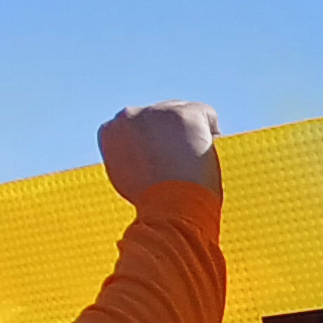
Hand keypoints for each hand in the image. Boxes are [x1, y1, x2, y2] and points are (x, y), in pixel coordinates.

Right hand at [98, 103, 220, 202]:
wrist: (167, 209)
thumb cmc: (153, 205)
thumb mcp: (128, 179)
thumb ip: (132, 159)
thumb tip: (147, 155)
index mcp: (111, 131)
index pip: (134, 125)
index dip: (151, 143)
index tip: (161, 161)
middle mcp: (129, 116)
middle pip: (157, 116)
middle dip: (169, 135)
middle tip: (180, 163)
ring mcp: (157, 113)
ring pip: (180, 112)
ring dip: (188, 132)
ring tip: (194, 162)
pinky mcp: (183, 115)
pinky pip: (205, 113)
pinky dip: (210, 129)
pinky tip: (212, 147)